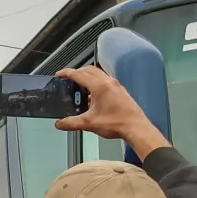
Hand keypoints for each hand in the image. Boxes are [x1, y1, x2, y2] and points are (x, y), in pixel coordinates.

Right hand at [53, 66, 170, 156]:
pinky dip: (97, 83)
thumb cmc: (117, 123)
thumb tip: (60, 123)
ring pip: (99, 74)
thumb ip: (72, 123)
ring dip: (88, 77)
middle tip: (69, 78)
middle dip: (77, 72)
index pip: (79, 74)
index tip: (60, 74)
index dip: (67, 73)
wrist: (136, 127)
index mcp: (99, 86)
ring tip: (80, 87)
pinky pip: (106, 81)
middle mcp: (108, 82)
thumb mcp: (89, 124)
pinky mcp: (121, 91)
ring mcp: (116, 86)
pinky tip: (94, 96)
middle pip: (89, 70)